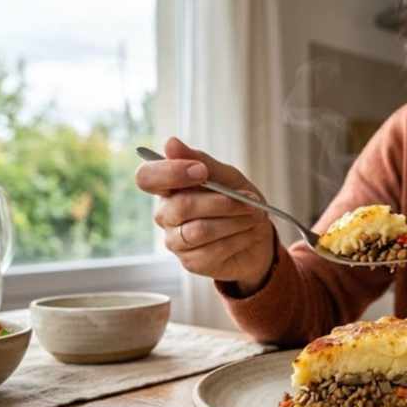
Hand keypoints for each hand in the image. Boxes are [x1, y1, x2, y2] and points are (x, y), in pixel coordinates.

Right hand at [135, 137, 274, 293]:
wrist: (259, 236)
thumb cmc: (238, 201)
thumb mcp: (226, 176)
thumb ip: (200, 161)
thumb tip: (170, 143)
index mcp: (168, 188)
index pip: (147, 178)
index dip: (170, 173)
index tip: (202, 172)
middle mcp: (166, 214)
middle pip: (180, 206)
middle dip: (221, 202)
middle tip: (248, 200)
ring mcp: (176, 240)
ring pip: (199, 230)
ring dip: (233, 221)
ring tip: (254, 216)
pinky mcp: (191, 262)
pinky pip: (213, 250)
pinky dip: (238, 238)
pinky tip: (249, 233)